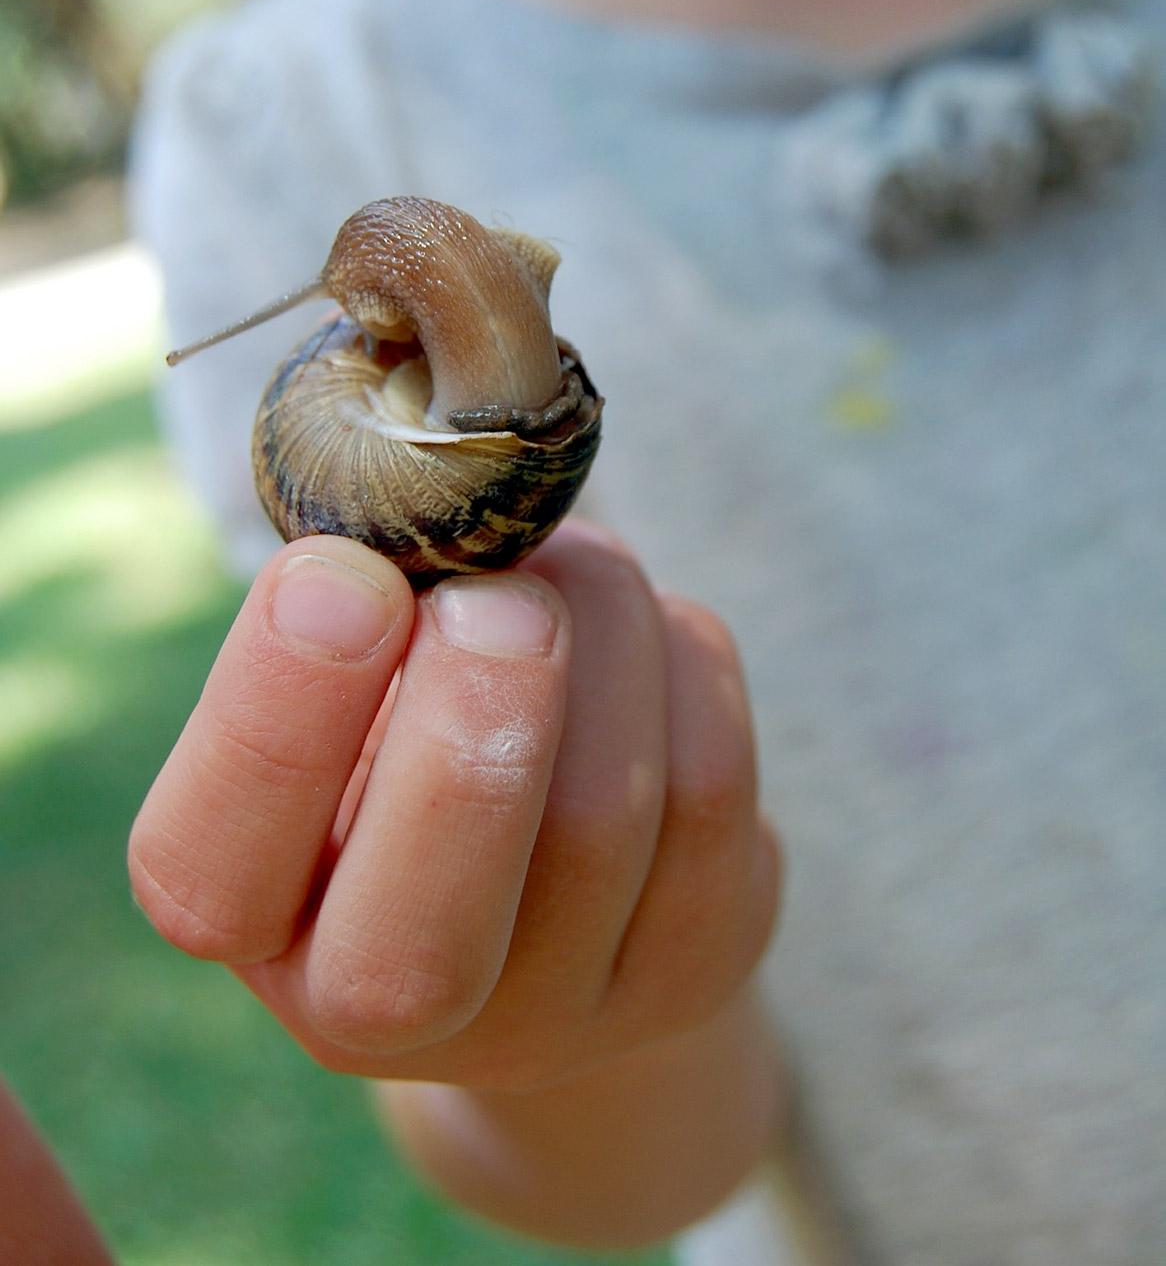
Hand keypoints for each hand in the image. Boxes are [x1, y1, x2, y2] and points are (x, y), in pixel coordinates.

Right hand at [129, 521, 780, 1091]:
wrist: (554, 874)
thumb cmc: (409, 725)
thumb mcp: (349, 676)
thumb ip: (366, 616)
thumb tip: (447, 527)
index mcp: (251, 919)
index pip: (209, 872)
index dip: (281, 713)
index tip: (347, 573)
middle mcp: (379, 1008)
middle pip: (421, 934)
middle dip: (473, 716)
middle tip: (497, 595)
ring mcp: (552, 1013)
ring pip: (599, 819)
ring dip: (600, 634)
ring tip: (574, 566)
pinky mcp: (689, 970)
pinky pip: (710, 787)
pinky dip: (680, 660)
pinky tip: (644, 635)